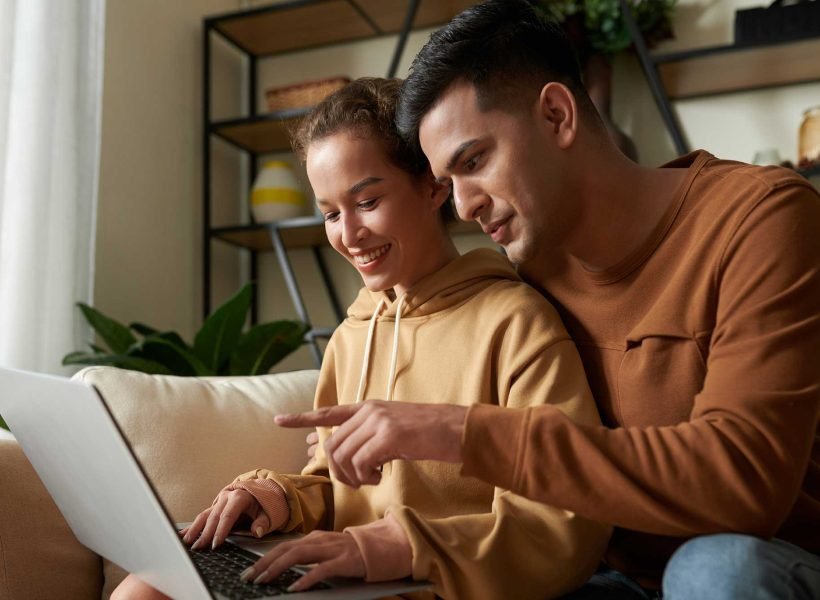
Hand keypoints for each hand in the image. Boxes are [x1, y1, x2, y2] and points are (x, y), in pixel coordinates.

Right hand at [182, 488, 267, 549]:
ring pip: (204, 515)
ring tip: (187, 542)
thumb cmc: (263, 505)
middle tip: (198, 548)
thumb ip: (263, 522)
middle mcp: (226, 497)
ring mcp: (218, 502)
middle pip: (214, 517)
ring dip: (194, 530)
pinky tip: (181, 535)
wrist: (259, 492)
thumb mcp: (268, 513)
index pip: (228, 515)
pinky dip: (191, 526)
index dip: (221, 530)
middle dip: (205, 533)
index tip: (215, 543)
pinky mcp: (213, 507)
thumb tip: (257, 531)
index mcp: (239, 497)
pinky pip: (201, 517)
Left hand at [240, 530, 364, 591]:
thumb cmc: (349, 552)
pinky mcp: (343, 561)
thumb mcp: (325, 550)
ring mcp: (331, 550)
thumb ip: (307, 555)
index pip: (283, 546)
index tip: (249, 571)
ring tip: (264, 580)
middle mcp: (319, 540)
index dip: (264, 558)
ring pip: (299, 555)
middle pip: (286, 549)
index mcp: (313, 538)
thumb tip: (282, 564)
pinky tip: (294, 588)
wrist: (378, 548)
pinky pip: (321, 570)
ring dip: (278, 568)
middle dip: (264, 563)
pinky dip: (305, 579)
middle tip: (248, 577)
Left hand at [275, 401, 467, 487]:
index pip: (328, 412)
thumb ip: (370, 436)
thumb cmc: (429, 434)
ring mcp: (378, 421)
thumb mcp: (395, 429)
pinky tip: (382, 475)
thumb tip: (349, 455)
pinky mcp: (389, 435)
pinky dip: (367, 476)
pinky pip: (361, 462)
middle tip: (360, 480)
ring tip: (372, 478)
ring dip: (353, 476)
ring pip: (343, 456)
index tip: (279, 421)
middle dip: (339, 470)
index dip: (302, 418)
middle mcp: (369, 411)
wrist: (457, 428)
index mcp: (368, 407)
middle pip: (333, 446)